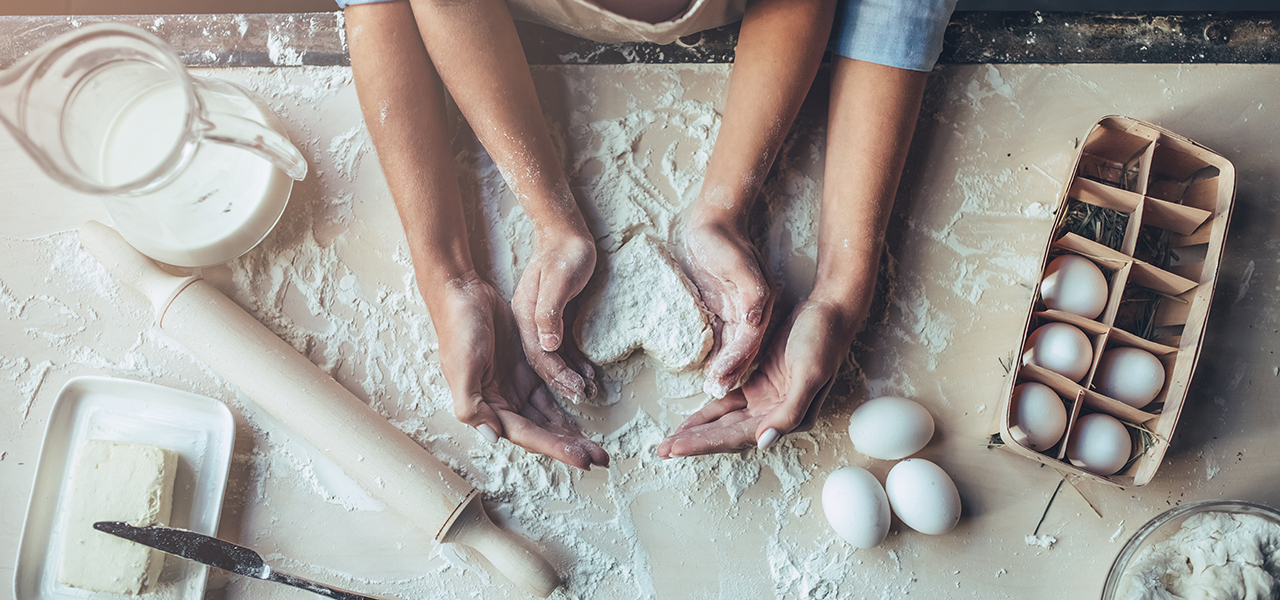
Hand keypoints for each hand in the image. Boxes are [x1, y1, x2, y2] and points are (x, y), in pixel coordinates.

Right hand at [434, 273, 608, 468]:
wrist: (462, 294)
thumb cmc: (458, 329)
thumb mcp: (461, 368)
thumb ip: (471, 405)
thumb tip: (493, 437)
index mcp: (487, 407)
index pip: (528, 435)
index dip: (555, 448)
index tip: (582, 459)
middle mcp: (502, 403)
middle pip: (542, 432)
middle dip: (570, 446)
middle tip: (600, 457)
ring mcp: (515, 386)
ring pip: (548, 417)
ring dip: (570, 431)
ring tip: (596, 445)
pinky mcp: (526, 369)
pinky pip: (550, 393)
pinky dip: (566, 404)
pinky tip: (584, 412)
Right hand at [511, 229, 598, 402]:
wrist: (564, 232)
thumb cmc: (563, 253)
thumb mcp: (557, 280)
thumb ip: (549, 312)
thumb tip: (549, 345)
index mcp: (525, 317)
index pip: (539, 356)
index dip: (556, 376)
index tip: (575, 393)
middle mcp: (530, 324)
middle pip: (543, 362)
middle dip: (562, 386)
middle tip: (584, 401)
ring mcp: (541, 323)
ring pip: (554, 360)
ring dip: (569, 377)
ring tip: (588, 392)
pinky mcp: (555, 320)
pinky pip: (563, 348)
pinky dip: (574, 363)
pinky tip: (586, 374)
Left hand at [656, 298, 858, 457]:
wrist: (830, 311)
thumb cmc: (823, 340)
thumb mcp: (809, 374)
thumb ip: (789, 411)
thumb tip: (764, 442)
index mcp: (789, 418)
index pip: (739, 437)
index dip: (706, 444)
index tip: (676, 448)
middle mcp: (776, 415)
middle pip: (728, 435)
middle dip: (696, 443)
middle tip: (662, 450)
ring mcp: (766, 400)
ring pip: (725, 422)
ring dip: (700, 431)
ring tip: (671, 442)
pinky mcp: (760, 384)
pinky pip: (729, 402)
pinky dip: (709, 411)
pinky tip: (691, 419)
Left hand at [683, 218, 774, 398]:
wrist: (714, 221)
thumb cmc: (724, 241)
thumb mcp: (740, 263)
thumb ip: (751, 292)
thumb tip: (755, 319)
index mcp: (759, 303)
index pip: (750, 339)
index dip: (737, 360)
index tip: (721, 378)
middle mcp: (752, 311)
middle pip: (743, 349)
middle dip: (731, 372)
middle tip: (716, 392)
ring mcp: (738, 311)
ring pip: (733, 347)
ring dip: (724, 368)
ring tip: (712, 388)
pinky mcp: (723, 308)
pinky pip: (722, 337)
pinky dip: (716, 354)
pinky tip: (707, 369)